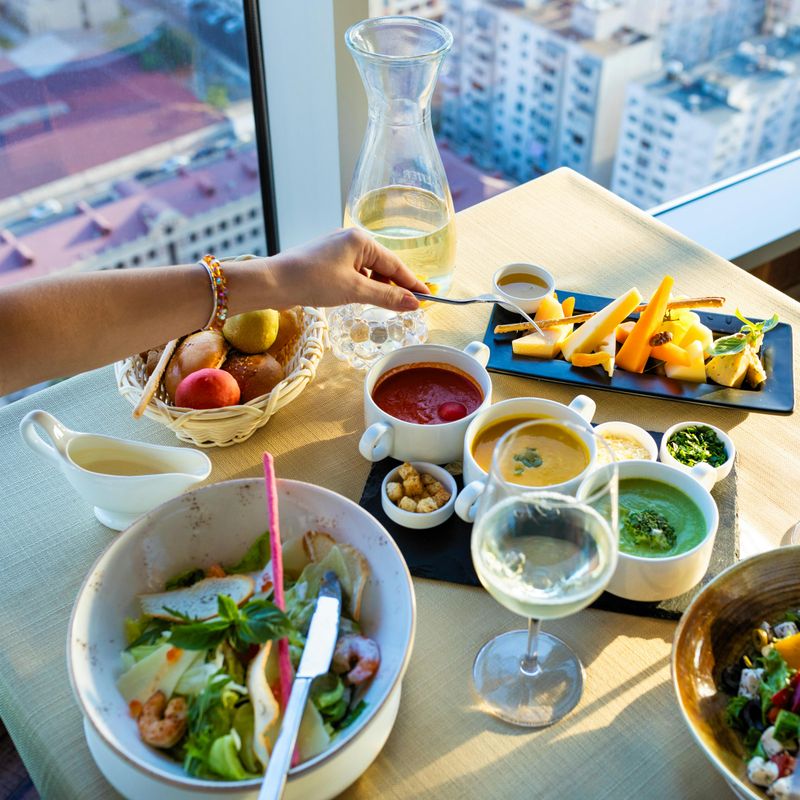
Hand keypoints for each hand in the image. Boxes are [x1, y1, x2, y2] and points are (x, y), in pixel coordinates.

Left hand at [266, 229, 429, 310]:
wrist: (273, 282)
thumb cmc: (312, 280)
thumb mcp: (354, 290)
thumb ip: (387, 297)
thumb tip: (414, 303)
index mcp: (361, 240)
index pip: (395, 265)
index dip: (412, 283)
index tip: (427, 297)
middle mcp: (351, 239)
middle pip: (383, 266)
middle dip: (395, 287)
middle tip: (409, 307)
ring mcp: (337, 249)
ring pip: (368, 271)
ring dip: (377, 289)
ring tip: (386, 307)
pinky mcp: (326, 260)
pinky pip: (353, 273)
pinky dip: (362, 286)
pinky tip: (362, 299)